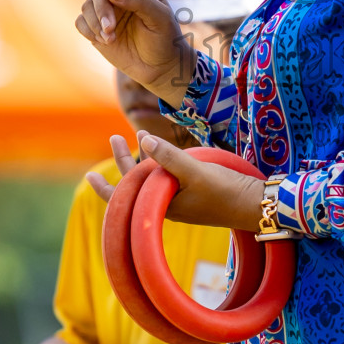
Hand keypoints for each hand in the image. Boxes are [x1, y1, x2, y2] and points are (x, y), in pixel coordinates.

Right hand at [75, 0, 192, 106]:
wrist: (159, 67)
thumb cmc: (165, 39)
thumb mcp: (160, 18)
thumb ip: (141, 1)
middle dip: (101, 9)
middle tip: (110, 28)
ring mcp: (106, 11)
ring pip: (87, 6)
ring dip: (95, 22)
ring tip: (111, 39)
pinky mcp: (96, 28)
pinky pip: (80, 22)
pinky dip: (88, 31)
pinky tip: (106, 41)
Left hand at [88, 132, 264, 231]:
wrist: (255, 205)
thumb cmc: (226, 191)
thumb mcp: (196, 171)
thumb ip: (168, 156)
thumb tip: (143, 139)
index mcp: (161, 204)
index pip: (125, 198)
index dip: (106, 188)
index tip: (88, 176)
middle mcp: (166, 205)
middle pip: (136, 184)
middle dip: (123, 161)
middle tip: (116, 137)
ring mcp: (179, 200)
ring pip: (150, 180)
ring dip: (140, 160)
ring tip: (134, 137)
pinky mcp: (191, 195)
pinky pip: (164, 180)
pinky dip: (156, 164)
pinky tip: (158, 152)